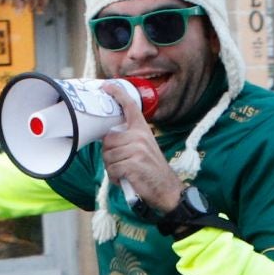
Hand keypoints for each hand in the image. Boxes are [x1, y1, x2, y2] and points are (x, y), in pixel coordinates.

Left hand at [100, 81, 184, 213]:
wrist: (166, 188)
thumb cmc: (151, 170)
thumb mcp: (143, 148)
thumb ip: (128, 140)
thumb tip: (107, 139)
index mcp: (142, 129)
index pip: (129, 106)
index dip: (117, 94)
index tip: (106, 86)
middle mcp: (139, 136)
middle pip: (108, 140)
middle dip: (109, 155)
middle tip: (121, 164)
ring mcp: (136, 149)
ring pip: (108, 157)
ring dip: (112, 168)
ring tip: (125, 173)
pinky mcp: (133, 163)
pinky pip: (111, 169)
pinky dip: (115, 178)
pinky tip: (125, 179)